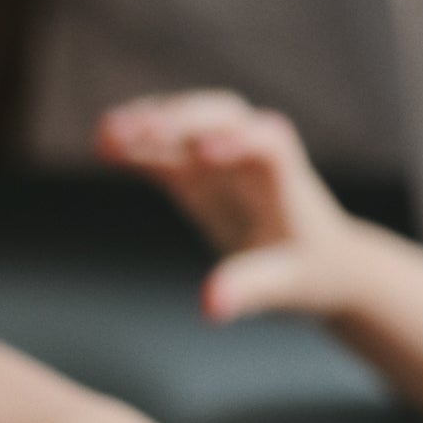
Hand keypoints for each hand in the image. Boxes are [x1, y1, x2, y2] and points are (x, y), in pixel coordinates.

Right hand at [95, 92, 363, 322]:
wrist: (318, 259)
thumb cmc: (308, 273)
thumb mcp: (284, 289)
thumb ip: (247, 291)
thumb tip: (208, 305)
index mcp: (285, 182)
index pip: (270, 146)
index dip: (242, 142)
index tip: (206, 153)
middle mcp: (255, 157)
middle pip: (223, 117)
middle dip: (182, 121)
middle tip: (138, 133)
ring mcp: (224, 159)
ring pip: (190, 122)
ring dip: (151, 123)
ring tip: (106, 135)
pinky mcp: (199, 171)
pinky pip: (168, 148)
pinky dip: (139, 143)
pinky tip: (103, 143)